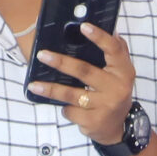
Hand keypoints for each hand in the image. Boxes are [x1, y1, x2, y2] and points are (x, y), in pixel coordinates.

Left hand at [29, 22, 136, 146]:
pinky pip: (70, 111)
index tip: (83, 26)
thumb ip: (118, 52)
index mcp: (124, 72)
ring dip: (50, 89)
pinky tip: (65, 107)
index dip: (100, 37)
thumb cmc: (114, 94)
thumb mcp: (121, 74)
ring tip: (33, 85)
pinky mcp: (93, 121)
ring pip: (71, 94)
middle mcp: (117, 88)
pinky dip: (64, 108)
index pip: (114, 50)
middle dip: (61, 62)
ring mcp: (105, 106)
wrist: (116, 128)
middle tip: (42, 54)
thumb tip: (112, 30)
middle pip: (84, 71)